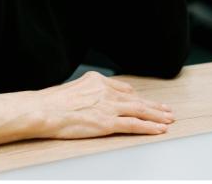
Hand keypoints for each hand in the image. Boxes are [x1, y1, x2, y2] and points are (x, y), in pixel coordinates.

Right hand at [31, 71, 174, 138]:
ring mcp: (108, 107)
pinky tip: (158, 130)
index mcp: (96, 81)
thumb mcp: (71, 89)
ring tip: (168, 120)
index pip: (122, 88)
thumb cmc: (50, 103)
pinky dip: (149, 127)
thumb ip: (86, 93)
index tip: (144, 100)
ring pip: (139, 110)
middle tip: (166, 110)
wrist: (43, 110)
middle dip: (153, 106)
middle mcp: (105, 91)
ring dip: (156, 116)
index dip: (137, 97)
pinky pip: (134, 125)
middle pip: (135, 99)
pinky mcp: (107, 122)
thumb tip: (89, 101)